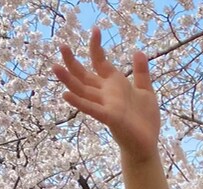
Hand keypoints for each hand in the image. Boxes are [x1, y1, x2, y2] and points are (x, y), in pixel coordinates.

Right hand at [53, 28, 159, 161]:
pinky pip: (92, 109)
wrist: (147, 143)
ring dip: (69, 80)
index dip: (96, 47)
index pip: (100, 62)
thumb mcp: (145, 91)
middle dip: (73, 62)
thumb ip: (140, 73)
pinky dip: (79, 102)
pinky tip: (66, 95)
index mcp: (114, 84)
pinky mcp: (109, 118)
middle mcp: (106, 93)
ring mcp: (106, 105)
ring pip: (83, 90)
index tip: (95, 30)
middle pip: (84, 75)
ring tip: (56, 68)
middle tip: (62, 46)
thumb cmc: (145, 120)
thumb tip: (138, 52)